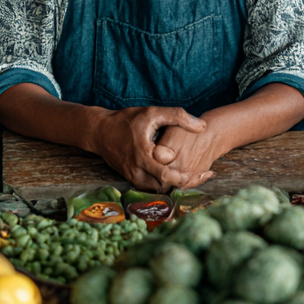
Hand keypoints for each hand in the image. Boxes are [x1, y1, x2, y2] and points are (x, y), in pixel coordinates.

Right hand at [88, 106, 206, 192]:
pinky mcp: (130, 178)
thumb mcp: (152, 113)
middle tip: (201, 175)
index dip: (188, 178)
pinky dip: (162, 184)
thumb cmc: (126, 120)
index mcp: (144, 156)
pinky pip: (150, 187)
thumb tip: (202, 126)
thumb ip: (178, 117)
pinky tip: (173, 174)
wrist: (99, 131)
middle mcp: (137, 170)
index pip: (168, 177)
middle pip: (166, 187)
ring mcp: (132, 177)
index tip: (204, 172)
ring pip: (158, 190)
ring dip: (173, 185)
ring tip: (189, 175)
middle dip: (184, 183)